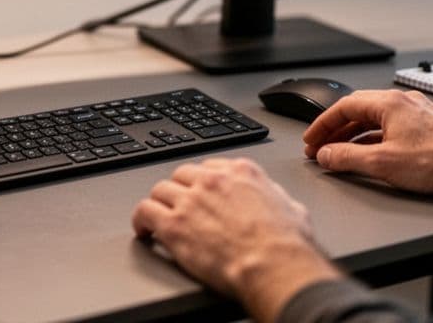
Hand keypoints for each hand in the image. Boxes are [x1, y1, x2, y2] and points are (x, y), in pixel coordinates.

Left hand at [132, 158, 339, 320]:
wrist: (274, 266)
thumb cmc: (286, 245)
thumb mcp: (292, 208)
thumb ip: (276, 196)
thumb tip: (276, 201)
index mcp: (240, 172)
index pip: (208, 166)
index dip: (200, 182)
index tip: (198, 192)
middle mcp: (212, 181)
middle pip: (181, 175)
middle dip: (179, 191)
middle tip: (179, 207)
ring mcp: (190, 201)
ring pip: (159, 190)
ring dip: (159, 204)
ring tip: (158, 217)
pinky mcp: (173, 225)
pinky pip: (144, 211)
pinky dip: (141, 220)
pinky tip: (144, 230)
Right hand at [302, 89, 432, 194]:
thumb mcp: (381, 163)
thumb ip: (346, 158)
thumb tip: (326, 155)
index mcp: (390, 103)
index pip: (344, 106)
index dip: (322, 124)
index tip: (311, 139)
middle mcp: (404, 102)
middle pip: (358, 110)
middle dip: (336, 130)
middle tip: (321, 146)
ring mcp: (417, 112)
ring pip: (375, 119)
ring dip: (354, 135)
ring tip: (340, 153)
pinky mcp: (427, 126)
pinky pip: (391, 127)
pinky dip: (374, 138)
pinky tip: (369, 154)